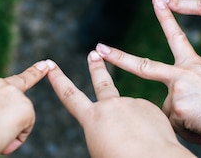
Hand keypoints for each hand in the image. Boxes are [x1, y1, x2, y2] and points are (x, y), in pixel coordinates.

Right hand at [46, 53, 193, 157]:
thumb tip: (109, 130)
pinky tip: (149, 141)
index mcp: (92, 118)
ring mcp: (131, 103)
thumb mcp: (99, 150)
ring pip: (128, 114)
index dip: (57, 80)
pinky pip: (145, 118)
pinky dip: (146, 128)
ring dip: (131, 124)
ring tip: (136, 143)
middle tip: (94, 53)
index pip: (69, 95)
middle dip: (96, 67)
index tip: (50, 65)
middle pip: (102, 82)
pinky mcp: (150, 107)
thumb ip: (100, 133)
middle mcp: (110, 105)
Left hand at [95, 0, 200, 156]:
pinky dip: (189, 132)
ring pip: (167, 112)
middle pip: (143, 66)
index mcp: (194, 65)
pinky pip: (174, 125)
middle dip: (117, 57)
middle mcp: (183, 72)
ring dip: (184, 122)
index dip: (166, 17)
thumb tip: (173, 108)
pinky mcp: (178, 105)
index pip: (177, 36)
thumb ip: (187, 92)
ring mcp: (178, 88)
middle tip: (98, 48)